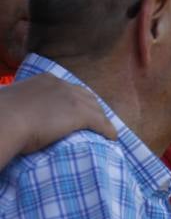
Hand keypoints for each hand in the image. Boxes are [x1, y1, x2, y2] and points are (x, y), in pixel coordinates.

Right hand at [0, 74, 116, 166]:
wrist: (6, 120)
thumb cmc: (2, 115)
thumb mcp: (13, 101)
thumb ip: (22, 103)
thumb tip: (17, 111)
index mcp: (45, 80)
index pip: (68, 89)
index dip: (76, 100)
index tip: (76, 110)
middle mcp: (62, 85)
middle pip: (86, 96)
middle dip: (93, 108)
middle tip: (95, 122)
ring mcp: (73, 98)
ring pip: (96, 110)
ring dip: (102, 120)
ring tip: (104, 131)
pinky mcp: (81, 114)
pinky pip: (102, 123)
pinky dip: (108, 131)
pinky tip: (111, 138)